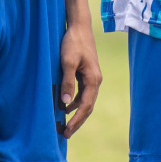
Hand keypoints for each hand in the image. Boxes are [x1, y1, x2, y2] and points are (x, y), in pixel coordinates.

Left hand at [58, 18, 101, 136]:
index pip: (85, 106)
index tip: (66, 131)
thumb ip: (67, 82)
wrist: (79, 26)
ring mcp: (92, 77)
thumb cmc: (73, 43)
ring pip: (86, 101)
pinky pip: (82, 93)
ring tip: (65, 124)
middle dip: (77, 121)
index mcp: (93, 80)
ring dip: (76, 113)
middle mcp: (95, 81)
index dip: (76, 120)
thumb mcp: (67, 62)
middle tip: (65, 134)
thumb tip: (65, 103)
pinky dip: (75, 102)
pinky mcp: (87, 74)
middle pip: (88, 107)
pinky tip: (65, 106)